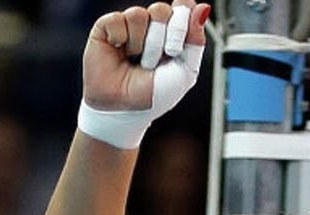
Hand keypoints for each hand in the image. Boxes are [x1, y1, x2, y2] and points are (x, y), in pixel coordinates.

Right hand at [78, 1, 209, 147]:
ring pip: (139, 14)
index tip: (178, 43)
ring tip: (139, 62)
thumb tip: (202, 7)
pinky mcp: (107, 27)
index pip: (183, 7)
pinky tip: (120, 54)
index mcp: (174, 33)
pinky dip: (122, 39)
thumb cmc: (156, 94)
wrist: (127, 109)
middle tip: (158, 63)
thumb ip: (195, 40)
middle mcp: (152, 26)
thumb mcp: (186, 71)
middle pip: (162, 10)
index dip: (183, 18)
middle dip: (164, 40)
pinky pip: (118, 19)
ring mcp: (130, 25)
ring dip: (143, 45)